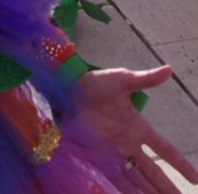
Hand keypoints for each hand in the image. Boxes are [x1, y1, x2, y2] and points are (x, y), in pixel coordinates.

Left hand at [77, 66, 197, 191]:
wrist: (66, 90)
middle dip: (168, 189)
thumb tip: (169, 69)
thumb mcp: (122, 80)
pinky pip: (114, 180)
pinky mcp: (97, 158)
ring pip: (137, 181)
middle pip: (154, 172)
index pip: (166, 150)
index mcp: (138, 128)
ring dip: (148, 193)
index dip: (181, 165)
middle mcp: (129, 145)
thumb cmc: (94, 83)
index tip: (197, 180)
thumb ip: (145, 79)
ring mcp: (114, 154)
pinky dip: (124, 192)